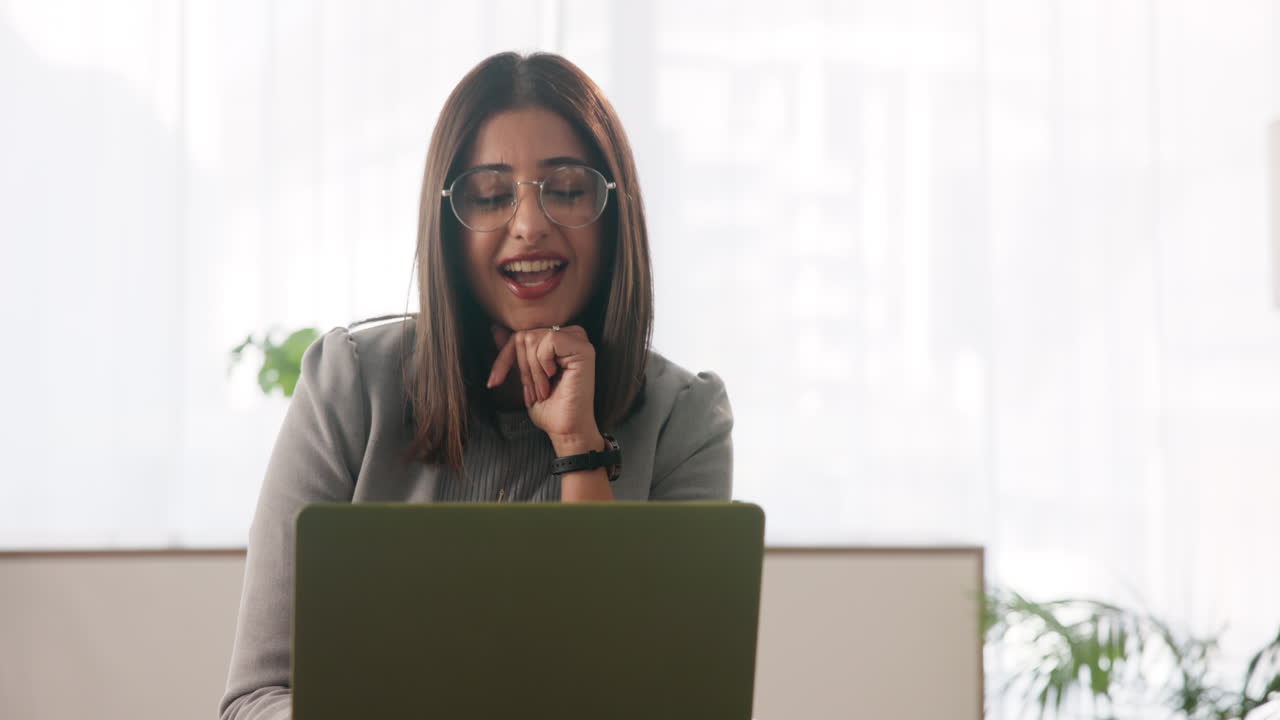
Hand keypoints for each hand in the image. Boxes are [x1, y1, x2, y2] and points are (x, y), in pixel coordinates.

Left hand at [487, 324, 599, 447]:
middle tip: (534, 392)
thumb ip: (514, 352)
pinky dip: (543, 364)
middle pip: (525, 335)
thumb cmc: (550, 407)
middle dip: (522, 368)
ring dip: (533, 371)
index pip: (521, 336)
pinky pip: (549, 341)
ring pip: (533, 338)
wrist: (565, 428)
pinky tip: (554, 378)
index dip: (504, 359)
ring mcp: (579, 341)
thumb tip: (496, 329)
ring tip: (544, 390)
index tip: (493, 382)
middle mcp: (571, 336)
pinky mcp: (583, 349)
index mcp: (559, 340)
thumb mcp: (524, 376)